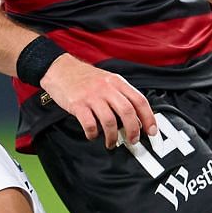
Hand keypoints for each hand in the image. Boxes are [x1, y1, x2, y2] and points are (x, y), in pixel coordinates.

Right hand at [40, 54, 156, 147]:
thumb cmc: (84, 77)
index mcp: (117, 82)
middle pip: (127, 112)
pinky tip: (93, 136)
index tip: (151, 131)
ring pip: (110, 121)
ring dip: (113, 137)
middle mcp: (106, 88)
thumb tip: (135, 116)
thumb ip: (120, 95)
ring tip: (111, 143)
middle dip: (133, 130)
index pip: (139, 100)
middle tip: (133, 140)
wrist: (59, 69)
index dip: (148, 118)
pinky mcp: (77, 104)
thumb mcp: (107, 80)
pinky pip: (89, 124)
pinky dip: (93, 134)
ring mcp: (92, 96)